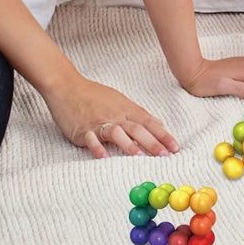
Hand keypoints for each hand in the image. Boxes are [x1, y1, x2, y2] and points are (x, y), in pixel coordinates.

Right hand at [43, 72, 179, 159]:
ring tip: (139, 157)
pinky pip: (91, 139)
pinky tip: (104, 158)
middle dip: (152, 143)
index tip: (175, 147)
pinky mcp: (83, 129)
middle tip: (165, 156)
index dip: (163, 135)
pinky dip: (98, 148)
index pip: (149, 123)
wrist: (68, 87)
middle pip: (137, 129)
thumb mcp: (120, 101)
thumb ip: (138, 114)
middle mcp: (116, 115)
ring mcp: (99, 122)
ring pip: (117, 133)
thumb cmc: (94, 95)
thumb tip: (158, 123)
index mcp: (126, 108)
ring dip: (128, 145)